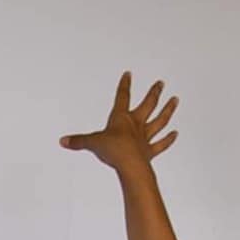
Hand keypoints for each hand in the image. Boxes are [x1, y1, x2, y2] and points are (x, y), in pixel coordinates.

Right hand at [60, 72, 178, 176]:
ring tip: (175, 100)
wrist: (130, 165)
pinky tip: (175, 134)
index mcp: (122, 118)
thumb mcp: (93, 143)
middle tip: (161, 83)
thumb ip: (79, 141)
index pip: (123, 97)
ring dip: (168, 109)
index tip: (129, 75)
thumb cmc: (114, 151)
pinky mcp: (150, 151)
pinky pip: (161, 144)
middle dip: (154, 93)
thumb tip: (64, 141)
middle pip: (148, 104)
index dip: (125, 85)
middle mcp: (136, 124)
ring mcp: (145, 137)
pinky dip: (169, 139)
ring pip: (160, 120)